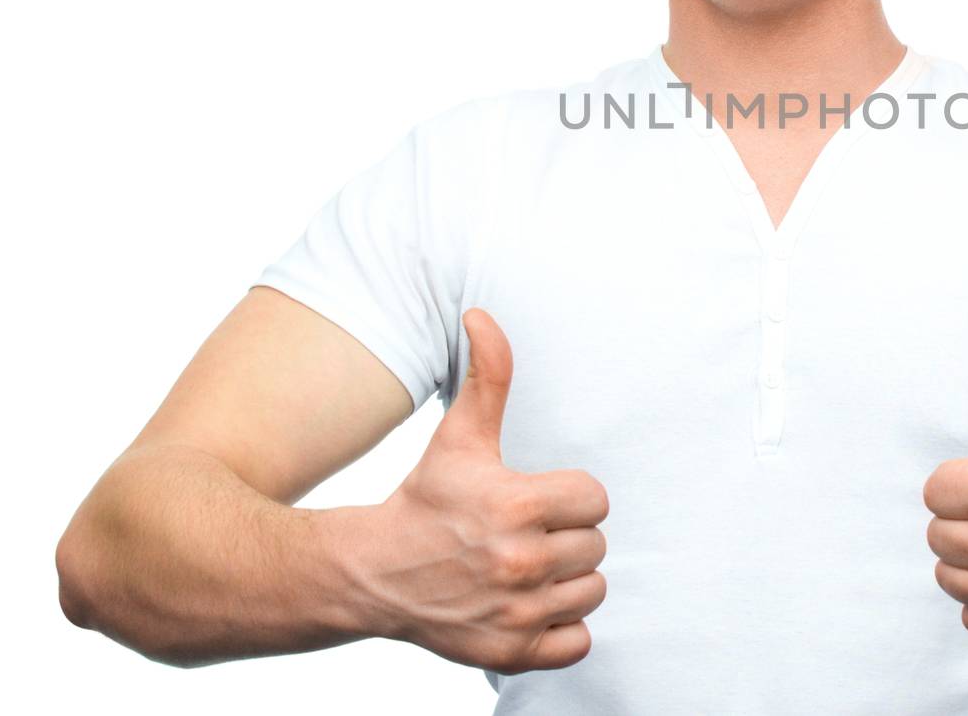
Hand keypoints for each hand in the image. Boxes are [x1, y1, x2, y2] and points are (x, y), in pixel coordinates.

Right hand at [364, 308, 609, 673]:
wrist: (371, 573)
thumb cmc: (424, 499)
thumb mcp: (458, 435)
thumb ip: (488, 374)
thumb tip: (482, 314)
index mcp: (517, 505)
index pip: (596, 499)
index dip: (570, 497)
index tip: (537, 499)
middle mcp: (521, 562)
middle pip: (595, 546)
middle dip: (566, 537)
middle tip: (524, 534)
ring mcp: (517, 613)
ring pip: (592, 592)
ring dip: (567, 581)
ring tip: (526, 568)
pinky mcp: (511, 653)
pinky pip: (579, 642)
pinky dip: (561, 628)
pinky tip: (527, 605)